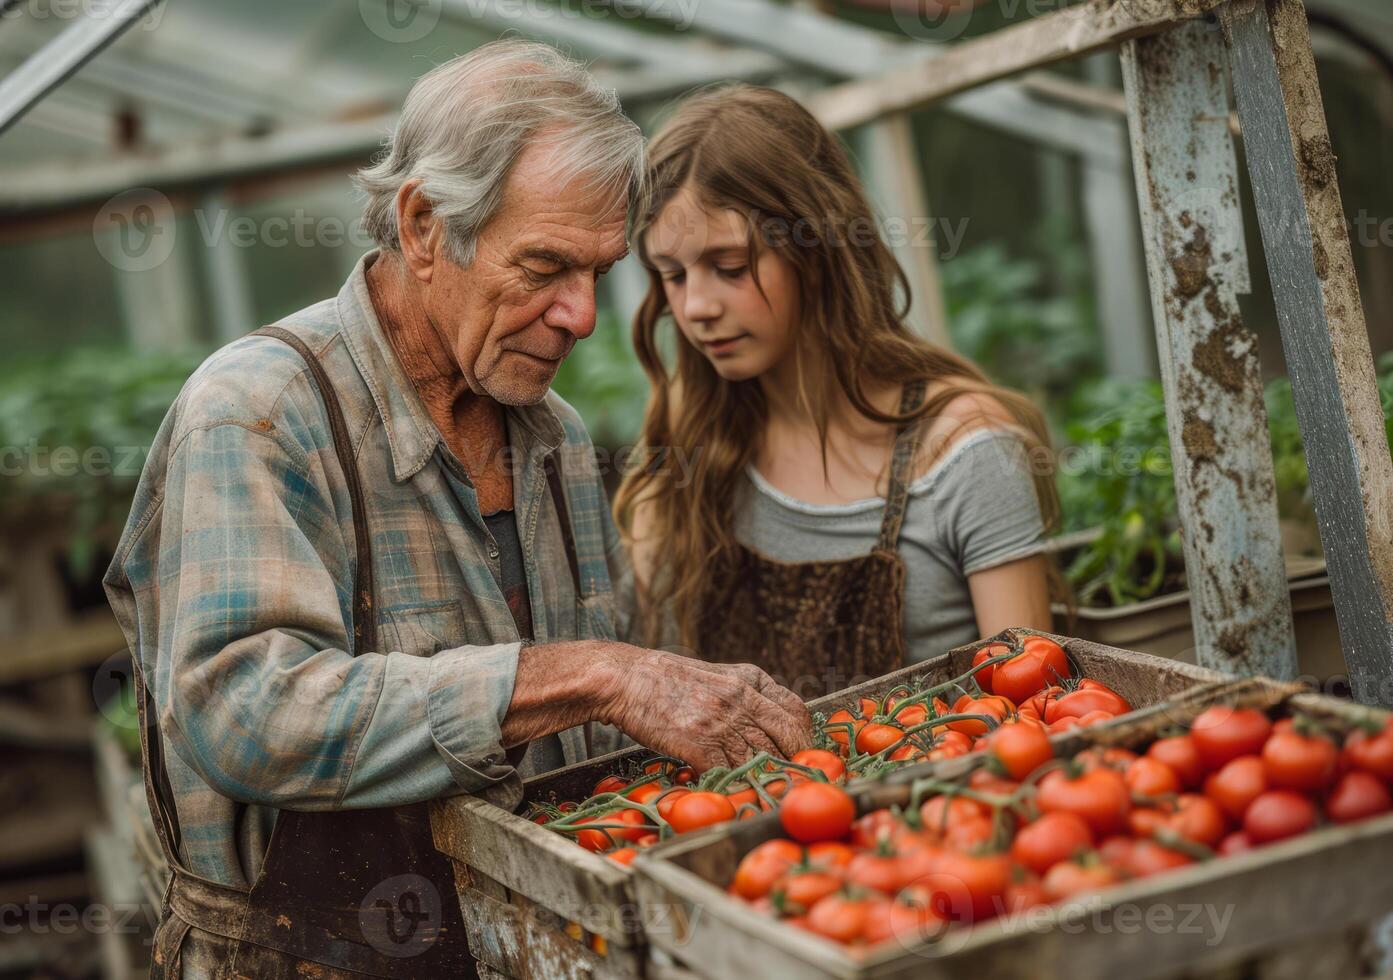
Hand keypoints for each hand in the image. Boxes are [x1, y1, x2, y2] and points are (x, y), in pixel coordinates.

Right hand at [598, 648, 812, 771]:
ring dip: (767, 778)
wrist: (627, 679)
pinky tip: (735, 791)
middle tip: (795, 780)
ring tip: (769, 791)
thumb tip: (772, 722)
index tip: (804, 754)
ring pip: (762, 759)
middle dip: (796, 762)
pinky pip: (730, 773)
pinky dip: (736, 786)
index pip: (796, 711)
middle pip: (788, 737)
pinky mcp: (701, 745)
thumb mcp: (718, 675)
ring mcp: (722, 722)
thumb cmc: (668, 680)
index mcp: (750, 680)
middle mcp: (742, 699)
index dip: (805, 737)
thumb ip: (747, 694)